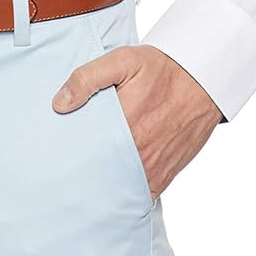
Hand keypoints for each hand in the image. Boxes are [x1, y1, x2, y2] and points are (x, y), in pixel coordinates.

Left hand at [52, 42, 223, 198]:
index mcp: (123, 124)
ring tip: (80, 187)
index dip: (67, 153)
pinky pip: (138, 195)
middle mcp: (137, 152)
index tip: (53, 155)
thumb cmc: (161, 70)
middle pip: (98, 172)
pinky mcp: (163, 176)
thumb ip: (88, 78)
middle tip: (61, 173)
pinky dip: (123, 195)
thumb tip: (59, 104)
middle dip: (80, 174)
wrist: (202, 82)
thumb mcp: (123, 60)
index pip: (84, 149)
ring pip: (117, 188)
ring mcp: (151, 168)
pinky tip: (108, 194)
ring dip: (100, 188)